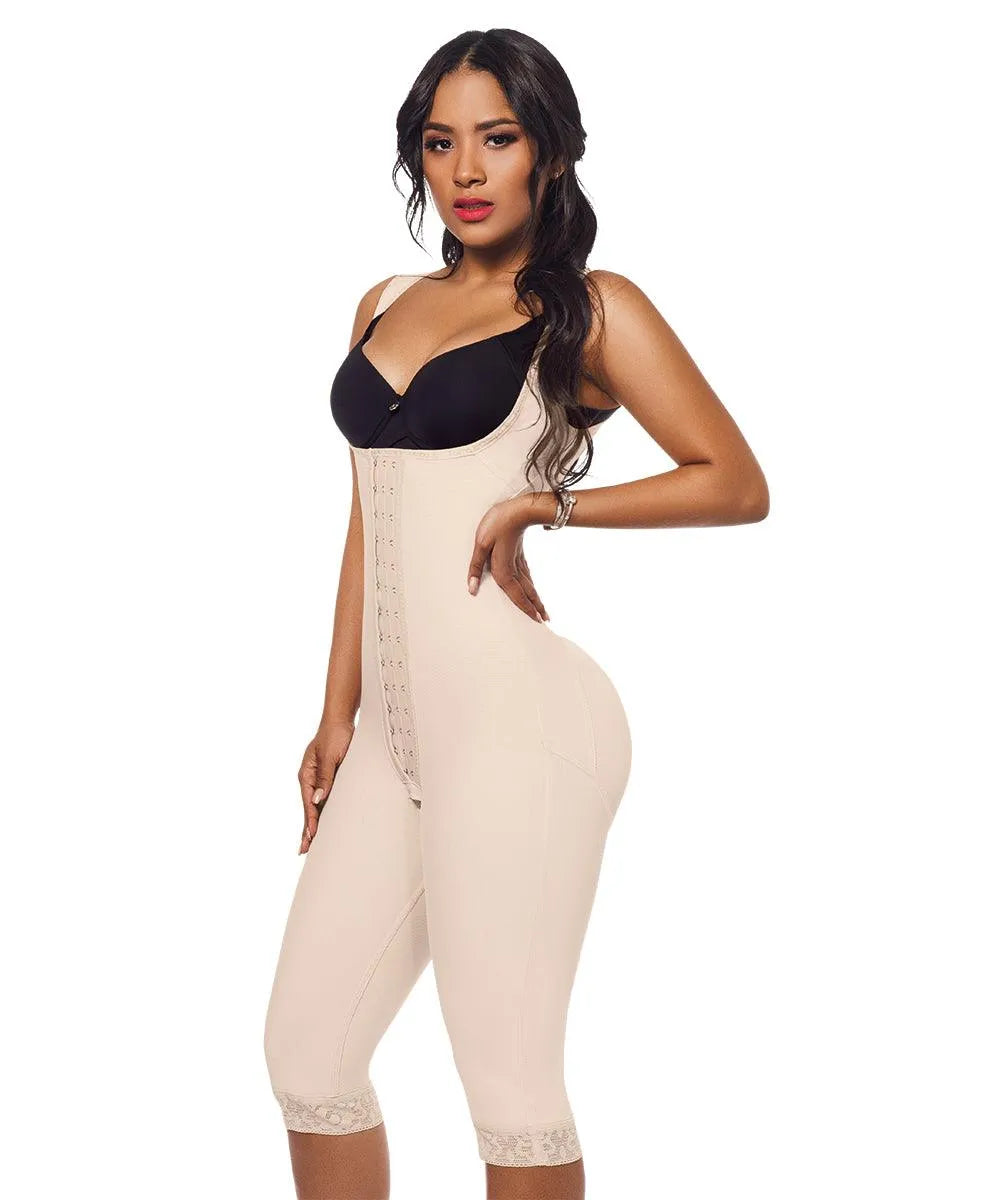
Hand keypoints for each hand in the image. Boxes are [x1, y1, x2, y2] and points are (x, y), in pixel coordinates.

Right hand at [296, 718, 354, 852]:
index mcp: (307, 774)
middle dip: (306, 829)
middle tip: (304, 850)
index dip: (310, 821)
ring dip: (313, 823)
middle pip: (308, 808)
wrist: (340, 721)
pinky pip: (323, 799)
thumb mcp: (330, 756)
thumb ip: (325, 777)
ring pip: (314, 806)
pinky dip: (322, 812)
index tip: (311, 836)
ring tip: (311, 843)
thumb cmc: (335, 735)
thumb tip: (318, 799)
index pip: (308, 803)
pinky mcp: (327, 778)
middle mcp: (310, 779)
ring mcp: (317, 779)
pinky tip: (323, 822)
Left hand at [467, 495, 549, 622]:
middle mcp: (514, 569)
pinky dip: (532, 585)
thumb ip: (476, 567)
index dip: (525, 607)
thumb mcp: (481, 544)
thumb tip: (471, 588)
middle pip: (527, 592)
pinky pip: (528, 575)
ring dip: (536, 598)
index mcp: (503, 570)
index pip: (516, 595)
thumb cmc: (499, 523)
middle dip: (535, 607)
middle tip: (545, 619)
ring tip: (542, 608)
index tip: (535, 619)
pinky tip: (532, 587)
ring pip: (529, 584)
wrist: (520, 508)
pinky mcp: (521, 554)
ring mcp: (520, 561)